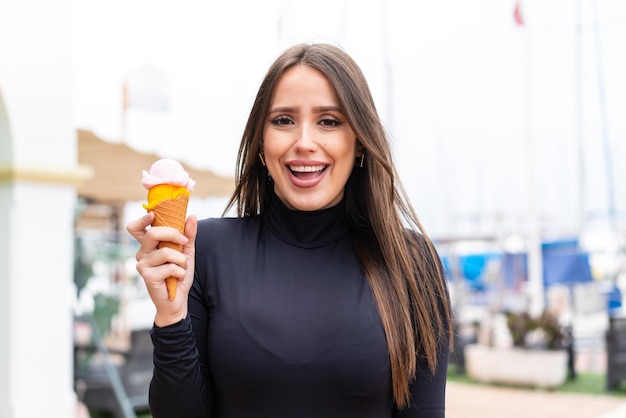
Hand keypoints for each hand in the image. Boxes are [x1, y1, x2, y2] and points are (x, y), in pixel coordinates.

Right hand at [126, 212, 197, 326]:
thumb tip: (191, 216)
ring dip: (181, 260)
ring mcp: (143, 265)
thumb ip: (188, 235)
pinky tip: (177, 278)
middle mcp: (142, 253)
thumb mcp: (186, 252)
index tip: (153, 214)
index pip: (136, 228)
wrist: (177, 300)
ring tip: (182, 267)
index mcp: (149, 245)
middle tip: (184, 241)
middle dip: (172, 234)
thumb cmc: (179, 275)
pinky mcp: (147, 276)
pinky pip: (169, 267)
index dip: (142, 219)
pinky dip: (180, 272)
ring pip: (165, 252)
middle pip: (152, 234)